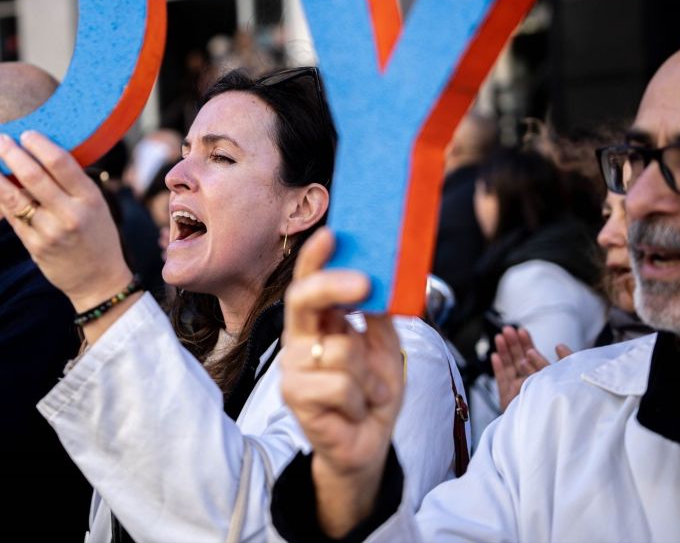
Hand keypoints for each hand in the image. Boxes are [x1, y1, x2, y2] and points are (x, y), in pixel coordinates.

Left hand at [0, 132, 136, 341]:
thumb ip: (73, 183)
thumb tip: (40, 152)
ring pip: (14, 197)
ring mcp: (50, 232)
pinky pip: (11, 216)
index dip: (39, 144)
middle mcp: (70, 214)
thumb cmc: (98, 236)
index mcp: (90, 199)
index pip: (61, 163)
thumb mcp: (97, 205)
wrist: (97, 280)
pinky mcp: (34, 246)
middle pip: (34, 176)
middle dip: (11, 153)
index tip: (26, 133)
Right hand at [281, 228, 403, 536]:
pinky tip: (355, 409)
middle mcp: (299, 341)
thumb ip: (378, 315)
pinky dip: (360, 398)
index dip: (316, 258)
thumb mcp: (385, 347)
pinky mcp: (295, 397)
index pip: (310, 283)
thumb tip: (383, 280)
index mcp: (319, 323)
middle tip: (364, 283)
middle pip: (303, 300)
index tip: (331, 235)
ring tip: (366, 392)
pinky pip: (340, 384)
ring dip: (368, 375)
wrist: (367, 444)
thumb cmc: (371, 394)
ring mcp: (293, 369)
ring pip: (339, 350)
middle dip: (333, 286)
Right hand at [491, 326, 572, 410]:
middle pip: (519, 360)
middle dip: (514, 344)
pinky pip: (502, 382)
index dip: (527, 344)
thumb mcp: (564, 377)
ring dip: (505, 351)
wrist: (549, 428)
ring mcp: (517, 392)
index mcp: (543, 379)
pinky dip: (498, 369)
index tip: (522, 331)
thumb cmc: (561, 405)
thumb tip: (559, 346)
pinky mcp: (507, 400)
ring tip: (501, 337)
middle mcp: (530, 384)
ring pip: (510, 368)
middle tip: (509, 329)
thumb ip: (564, 362)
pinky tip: (495, 356)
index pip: (533, 358)